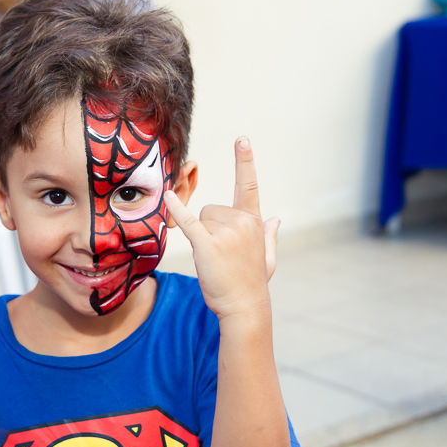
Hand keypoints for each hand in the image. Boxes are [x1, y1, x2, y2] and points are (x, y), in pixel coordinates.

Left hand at [164, 137, 278, 319]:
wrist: (245, 307)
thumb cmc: (252, 283)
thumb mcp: (267, 257)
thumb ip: (270, 235)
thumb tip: (277, 219)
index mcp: (254, 222)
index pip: (248, 186)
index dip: (245, 161)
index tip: (241, 139)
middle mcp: (242, 222)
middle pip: (211, 209)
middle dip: (209, 229)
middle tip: (220, 255)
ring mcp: (227, 232)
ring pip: (200, 220)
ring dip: (201, 237)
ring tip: (214, 260)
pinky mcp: (208, 244)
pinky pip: (189, 221)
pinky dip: (178, 210)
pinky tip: (169, 197)